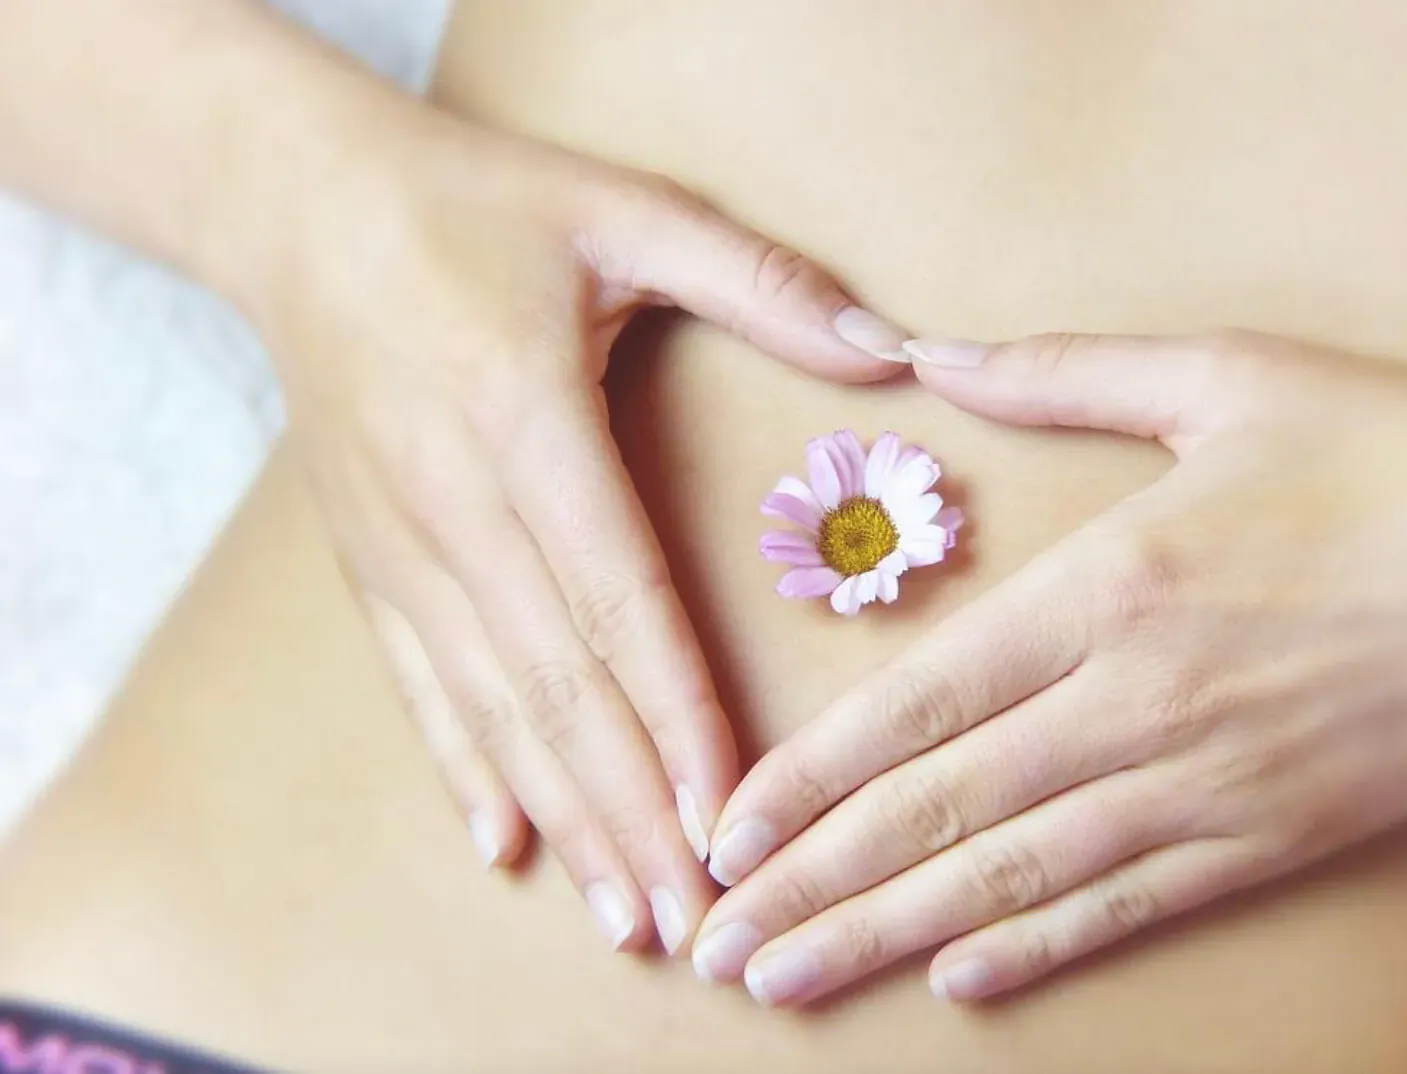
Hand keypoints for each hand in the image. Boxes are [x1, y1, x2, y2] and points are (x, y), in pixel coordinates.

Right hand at [255, 108, 906, 953]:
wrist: (298, 206)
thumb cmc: (477, 204)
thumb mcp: (624, 211)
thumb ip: (760, 283)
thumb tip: (891, 351)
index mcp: (525, 423)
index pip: (619, 601)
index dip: (680, 717)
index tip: (730, 814)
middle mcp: (454, 503)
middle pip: (558, 685)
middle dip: (634, 811)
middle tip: (698, 918)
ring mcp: (400, 543)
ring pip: (494, 706)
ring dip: (565, 817)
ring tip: (628, 912)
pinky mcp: (369, 561)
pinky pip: (420, 684)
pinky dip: (466, 770)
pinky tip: (506, 845)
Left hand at [692, 331, 1406, 1001]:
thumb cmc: (1395, 452)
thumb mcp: (1224, 376)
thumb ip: (1063, 369)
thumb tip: (935, 350)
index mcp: (1111, 584)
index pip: (921, 703)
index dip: (811, 777)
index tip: (729, 828)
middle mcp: (1140, 700)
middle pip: (940, 810)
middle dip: (815, 884)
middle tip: (716, 942)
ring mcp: (1208, 783)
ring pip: (1016, 878)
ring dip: (892, 936)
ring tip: (791, 979)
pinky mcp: (1273, 834)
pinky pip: (1132, 905)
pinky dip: (1039, 946)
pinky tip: (961, 981)